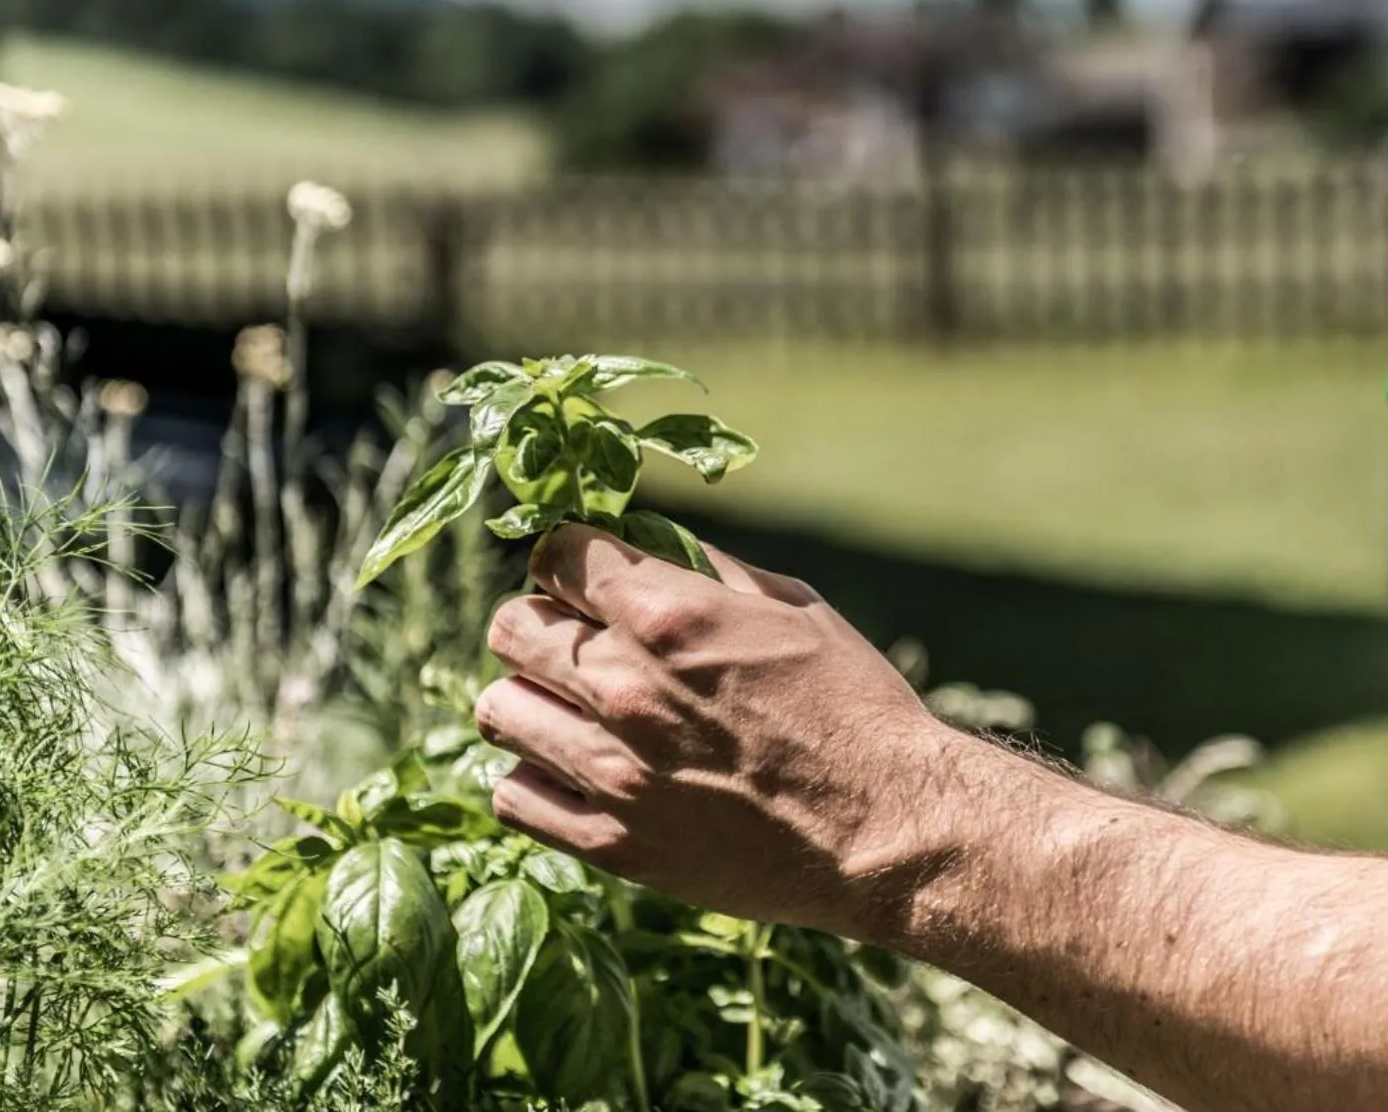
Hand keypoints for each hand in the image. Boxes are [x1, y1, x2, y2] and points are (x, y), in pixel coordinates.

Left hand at [476, 525, 958, 936]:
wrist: (889, 828)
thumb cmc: (856, 707)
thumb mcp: (793, 607)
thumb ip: (706, 570)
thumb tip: (646, 542)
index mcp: (668, 616)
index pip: (554, 555)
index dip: (570, 561)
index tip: (588, 580)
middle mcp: (624, 688)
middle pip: (510, 629)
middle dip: (541, 625)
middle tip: (580, 647)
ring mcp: (612, 770)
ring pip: (498, 710)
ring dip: (532, 703)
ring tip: (573, 714)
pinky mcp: (614, 844)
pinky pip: (512, 797)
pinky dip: (534, 778)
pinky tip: (575, 773)